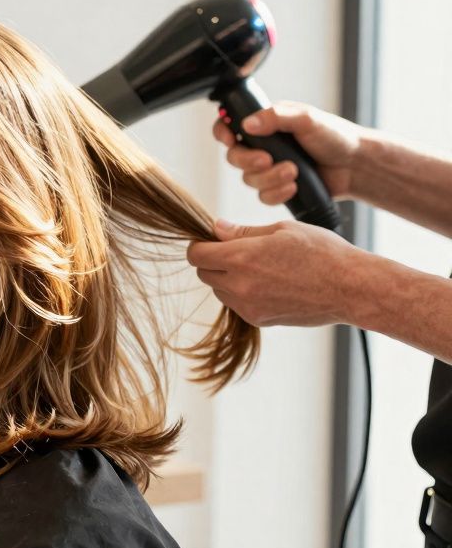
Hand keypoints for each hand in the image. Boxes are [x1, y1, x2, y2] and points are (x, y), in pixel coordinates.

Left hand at [186, 219, 365, 327]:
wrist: (351, 287)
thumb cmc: (321, 252)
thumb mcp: (281, 230)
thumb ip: (242, 232)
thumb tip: (215, 228)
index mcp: (241, 257)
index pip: (196, 254)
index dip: (201, 245)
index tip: (211, 240)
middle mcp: (239, 285)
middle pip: (204, 273)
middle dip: (213, 261)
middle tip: (237, 251)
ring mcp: (248, 306)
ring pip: (219, 290)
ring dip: (227, 278)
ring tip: (259, 267)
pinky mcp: (258, 319)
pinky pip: (237, 304)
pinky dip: (243, 294)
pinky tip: (268, 283)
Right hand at [213, 102, 361, 203]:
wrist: (355, 165)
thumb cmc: (335, 136)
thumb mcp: (307, 119)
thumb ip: (276, 117)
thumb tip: (247, 124)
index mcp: (266, 124)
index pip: (230, 125)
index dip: (222, 132)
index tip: (230, 139)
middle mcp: (263, 146)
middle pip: (234, 157)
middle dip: (248, 161)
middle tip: (267, 160)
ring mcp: (269, 168)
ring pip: (248, 179)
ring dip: (269, 178)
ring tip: (293, 172)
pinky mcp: (278, 188)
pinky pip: (263, 196)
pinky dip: (276, 193)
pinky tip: (293, 187)